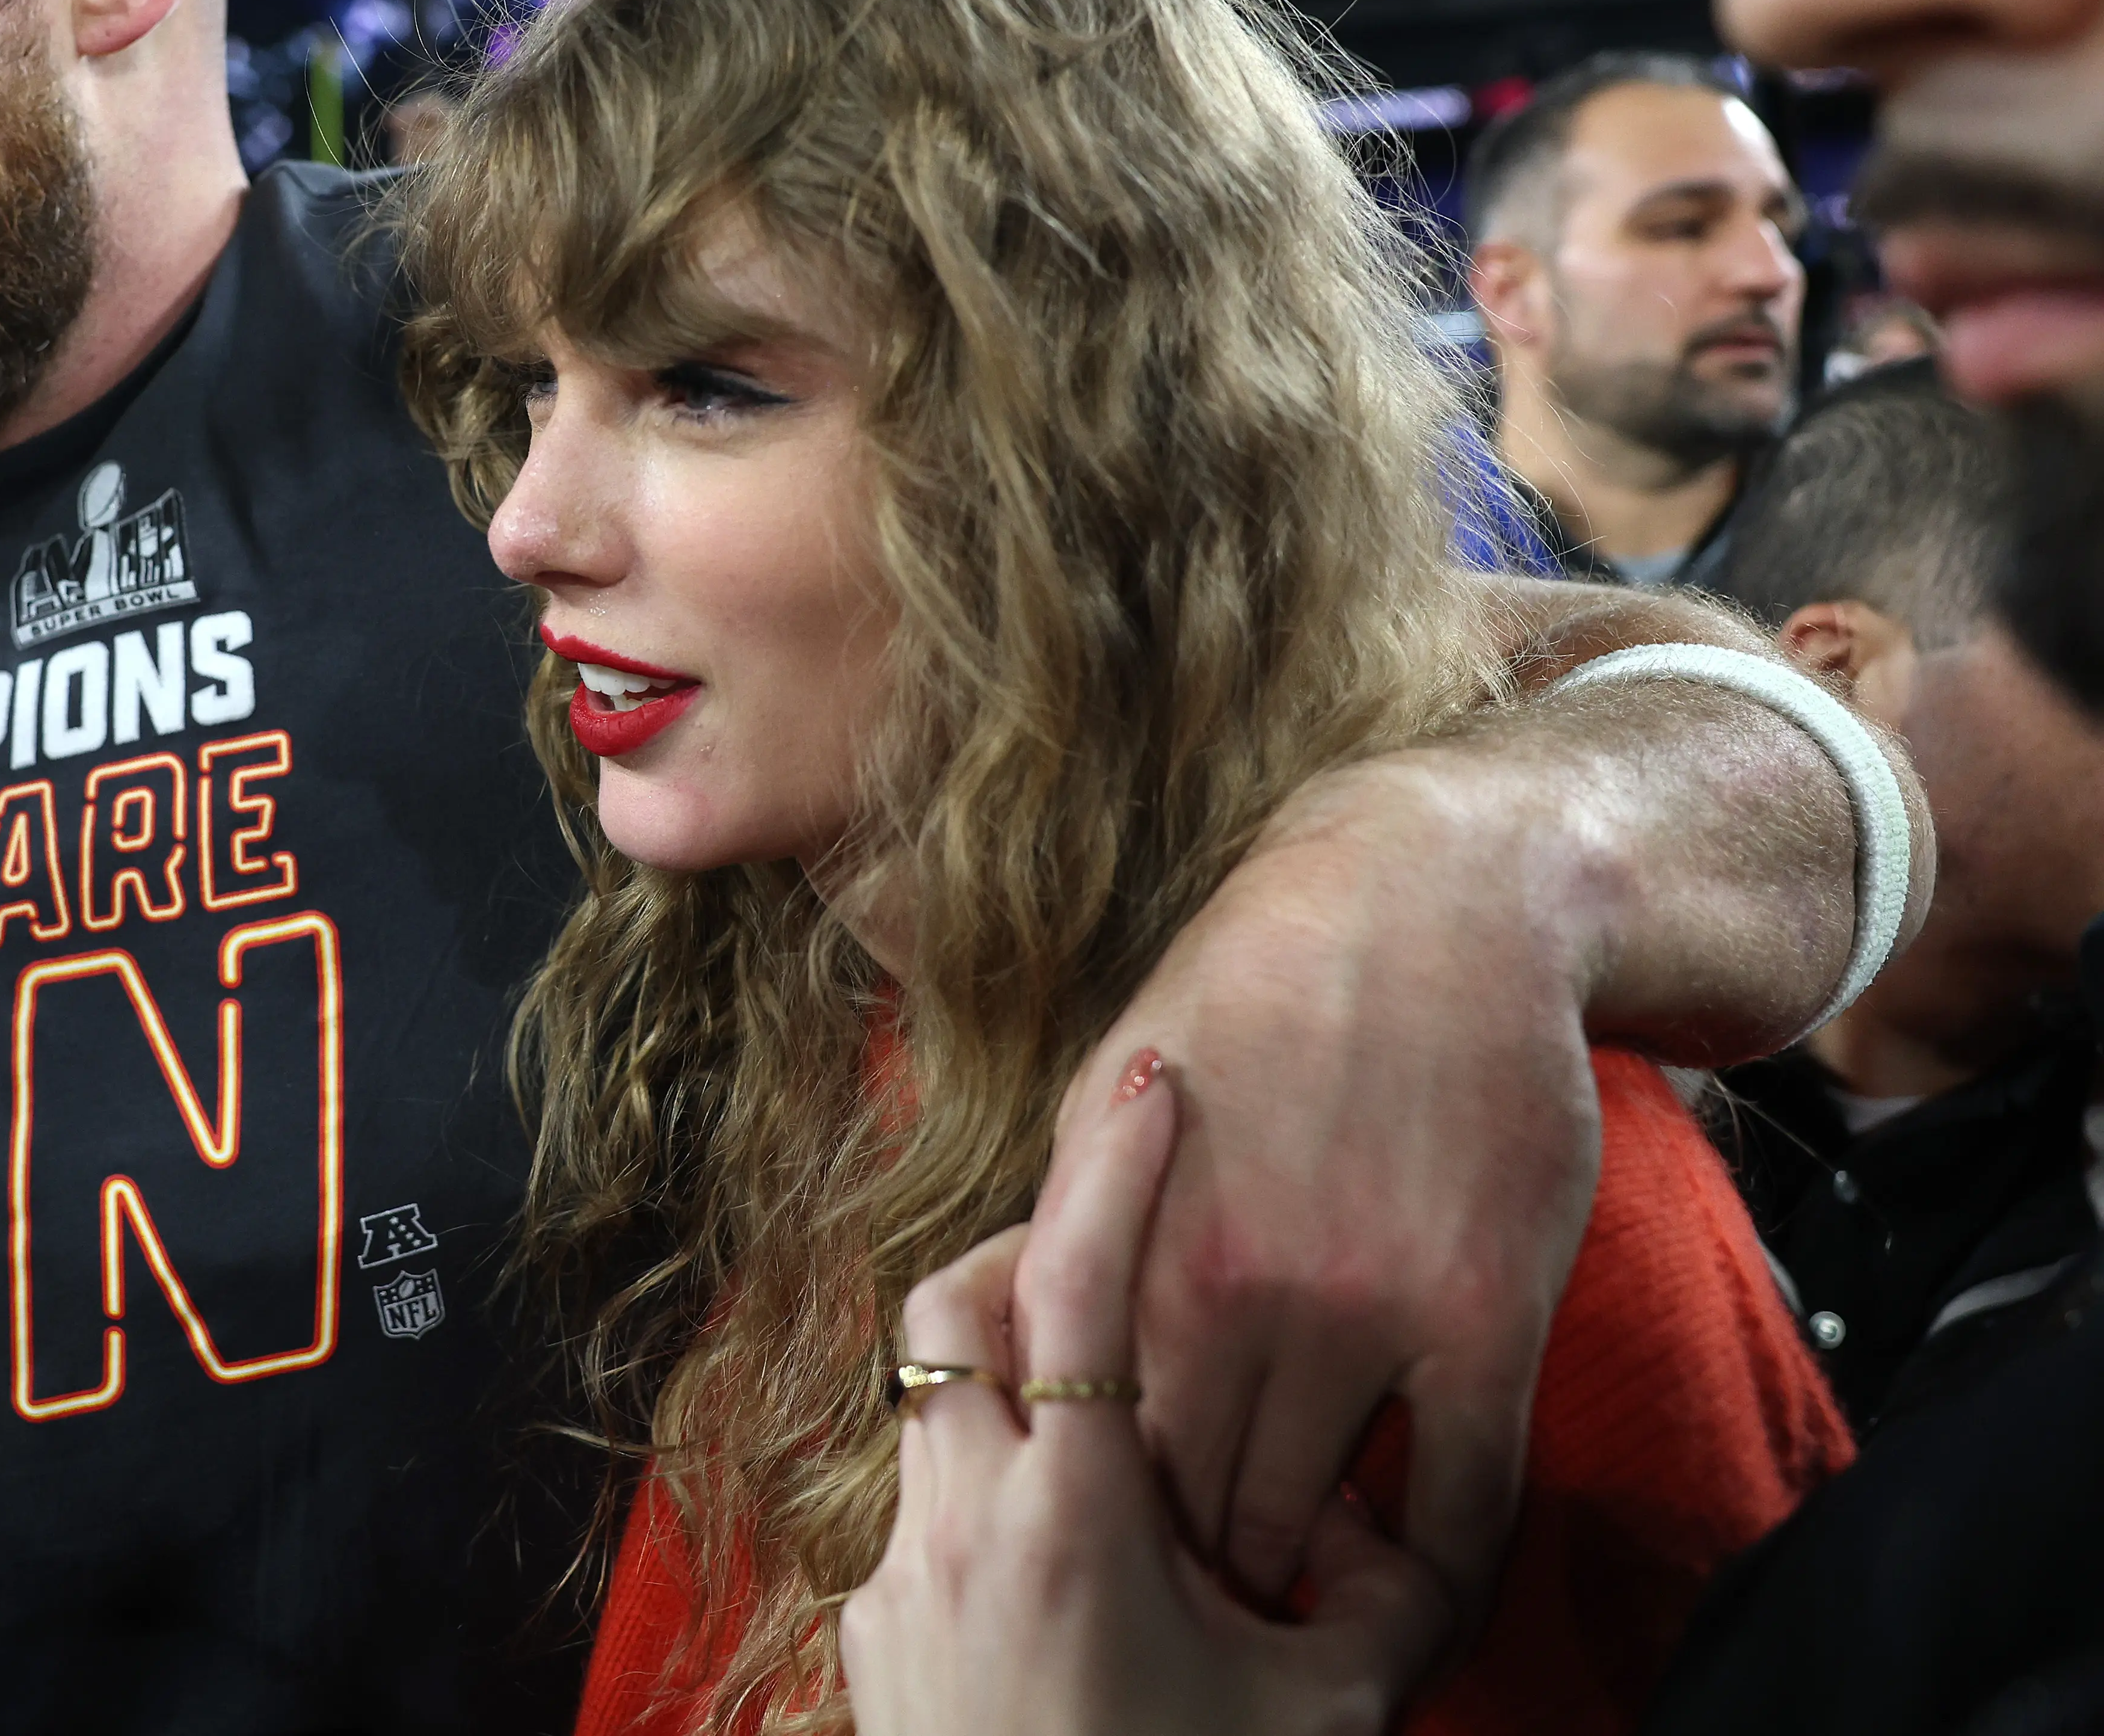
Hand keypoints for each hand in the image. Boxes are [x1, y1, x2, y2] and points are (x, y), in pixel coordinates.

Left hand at [845, 1063, 1451, 1735]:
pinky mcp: (869, 1648)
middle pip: (956, 1309)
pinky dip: (981, 1498)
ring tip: (1107, 1418)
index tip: (1151, 1082)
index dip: (1116, 1166)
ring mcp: (894, 1585)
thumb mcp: (1327, 1711)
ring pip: (926, 1410)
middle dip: (1029, 1258)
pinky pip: (916, 1519)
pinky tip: (1063, 1557)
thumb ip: (1386, 1602)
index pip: (1082, 1284)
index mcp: (1066, 1516)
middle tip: (1119, 1260)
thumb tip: (1405, 1521)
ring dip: (1005, 1383)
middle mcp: (956, 1525)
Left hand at [1052, 751, 1602, 1626]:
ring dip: (1291, 1583)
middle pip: (1182, 1505)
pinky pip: (1467, 1497)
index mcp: (1125, 1250)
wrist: (1424, 902)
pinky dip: (1443, 1574)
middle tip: (1182, 1604)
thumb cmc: (1254, 989)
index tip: (1103, 1550)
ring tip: (1279, 1605)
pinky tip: (1422, 1589)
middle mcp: (1232, 1294)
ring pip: (1308, 1519)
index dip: (1088, 1518)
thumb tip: (1021, 1331)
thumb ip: (1071, 1228)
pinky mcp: (1486, 1314)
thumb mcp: (1102, 1095)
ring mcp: (1363, 1309)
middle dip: (1175, 1575)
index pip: (1081, 1445)